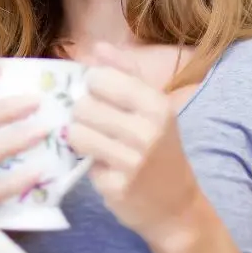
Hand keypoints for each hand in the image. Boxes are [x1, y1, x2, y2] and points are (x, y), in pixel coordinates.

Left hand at [67, 44, 204, 245]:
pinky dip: (88, 162)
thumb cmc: (160, 149)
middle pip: (83, 105)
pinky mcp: (116, 185)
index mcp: (156, 104)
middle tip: (98, 126)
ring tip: (97, 144)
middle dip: (83, 114)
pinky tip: (105, 167)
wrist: (176, 206)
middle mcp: (147, 131)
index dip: (93, 87)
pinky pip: (81, 161)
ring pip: (75, 131)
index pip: (100, 78)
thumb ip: (126, 73)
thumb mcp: (153, 106)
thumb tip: (98, 46)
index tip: (102, 99)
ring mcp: (132, 161)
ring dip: (79, 137)